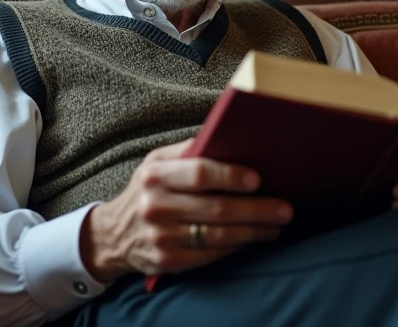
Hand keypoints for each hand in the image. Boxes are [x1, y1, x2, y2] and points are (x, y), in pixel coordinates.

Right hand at [81, 138, 292, 280]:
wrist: (113, 234)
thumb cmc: (148, 190)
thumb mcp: (157, 163)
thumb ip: (188, 151)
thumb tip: (229, 136)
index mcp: (155, 175)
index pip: (198, 173)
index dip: (231, 176)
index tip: (258, 179)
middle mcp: (156, 206)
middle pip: (216, 209)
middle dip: (256, 209)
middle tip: (284, 208)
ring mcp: (161, 237)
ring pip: (218, 235)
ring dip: (253, 231)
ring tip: (276, 225)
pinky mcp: (167, 262)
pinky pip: (210, 255)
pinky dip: (236, 247)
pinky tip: (253, 239)